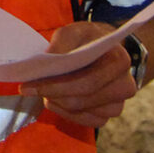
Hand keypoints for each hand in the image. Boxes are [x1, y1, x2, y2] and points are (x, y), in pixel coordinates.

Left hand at [19, 22, 136, 129]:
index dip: (56, 86)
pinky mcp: (109, 113)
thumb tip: (47, 63)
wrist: (102, 48)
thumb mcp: (73, 31)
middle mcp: (124, 86)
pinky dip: (67, 114)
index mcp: (119, 62)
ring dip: (58, 104)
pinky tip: (54, 101)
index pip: (87, 82)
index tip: (29, 85)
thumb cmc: (86, 39)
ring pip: (82, 113)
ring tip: (43, 92)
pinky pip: (86, 121)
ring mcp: (118, 103)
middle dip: (52, 95)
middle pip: (82, 100)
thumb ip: (61, 44)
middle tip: (28, 89)